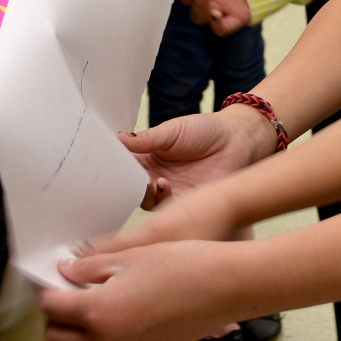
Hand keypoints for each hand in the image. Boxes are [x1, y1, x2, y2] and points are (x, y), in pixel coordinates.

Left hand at [40, 241, 243, 340]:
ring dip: (75, 331)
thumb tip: (66, 272)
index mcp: (98, 313)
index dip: (49, 289)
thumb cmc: (181, 266)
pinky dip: (103, 337)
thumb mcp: (129, 257)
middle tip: (66, 292)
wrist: (224, 287)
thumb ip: (90, 268)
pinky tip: (116, 314)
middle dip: (56, 315)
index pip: (52, 307)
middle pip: (57, 338)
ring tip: (89, 304)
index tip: (53, 278)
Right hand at [116, 104, 274, 208]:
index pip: (123, 167)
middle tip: (121, 180)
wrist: (236, 141)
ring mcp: (168, 193)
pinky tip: (163, 185)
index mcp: (148, 159)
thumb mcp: (172, 131)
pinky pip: (165, 209)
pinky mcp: (183, 205)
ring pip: (145, 201)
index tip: (104, 166)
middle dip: (123, 186)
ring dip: (144, 193)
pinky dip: (160, 199)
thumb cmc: (204, 131)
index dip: (114, 168)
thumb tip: (118, 137)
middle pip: (129, 188)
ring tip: (151, 179)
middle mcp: (153, 178)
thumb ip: (147, 139)